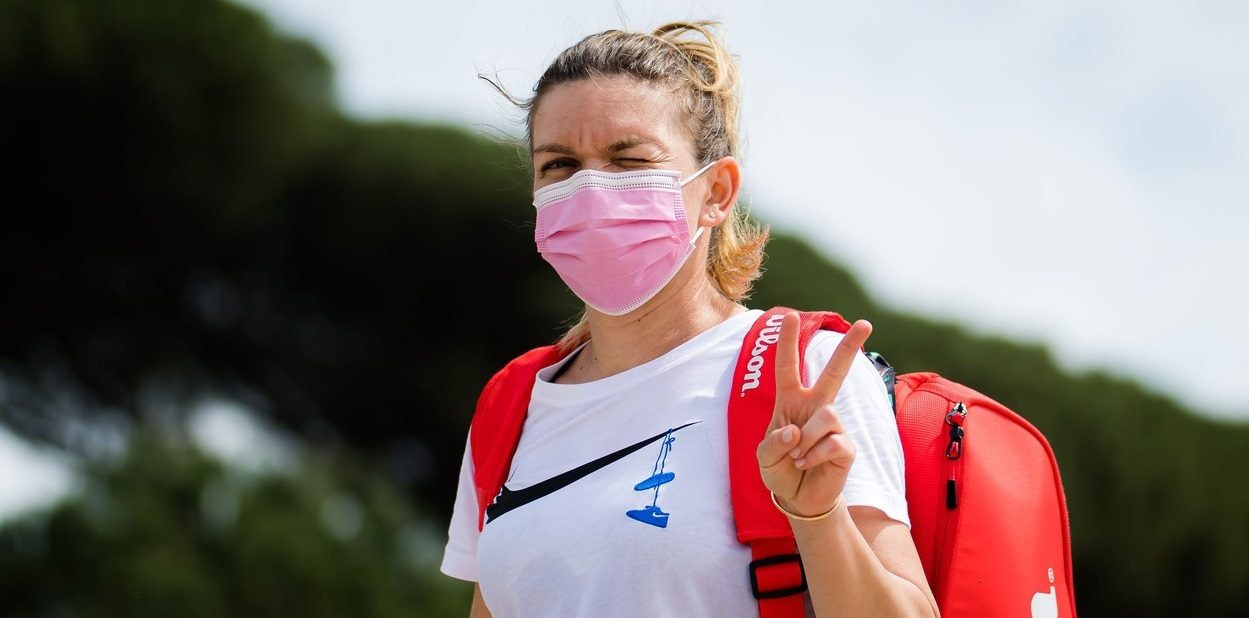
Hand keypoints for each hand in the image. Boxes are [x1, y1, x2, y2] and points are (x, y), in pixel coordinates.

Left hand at [755, 312, 872, 517]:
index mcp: (791, 401)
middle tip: (865, 323)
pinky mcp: (846, 446)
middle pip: (833, 372)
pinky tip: (809, 464)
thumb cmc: (781, 469)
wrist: (797, 498)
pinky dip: (814, 456)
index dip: (789, 342)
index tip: (792, 315)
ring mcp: (834, 426)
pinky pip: (832, 442)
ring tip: (798, 456)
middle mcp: (815, 407)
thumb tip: (796, 431)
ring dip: (805, 440)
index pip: (788, 367)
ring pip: (826, 415)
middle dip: (849, 347)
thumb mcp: (764, 457)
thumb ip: (773, 443)